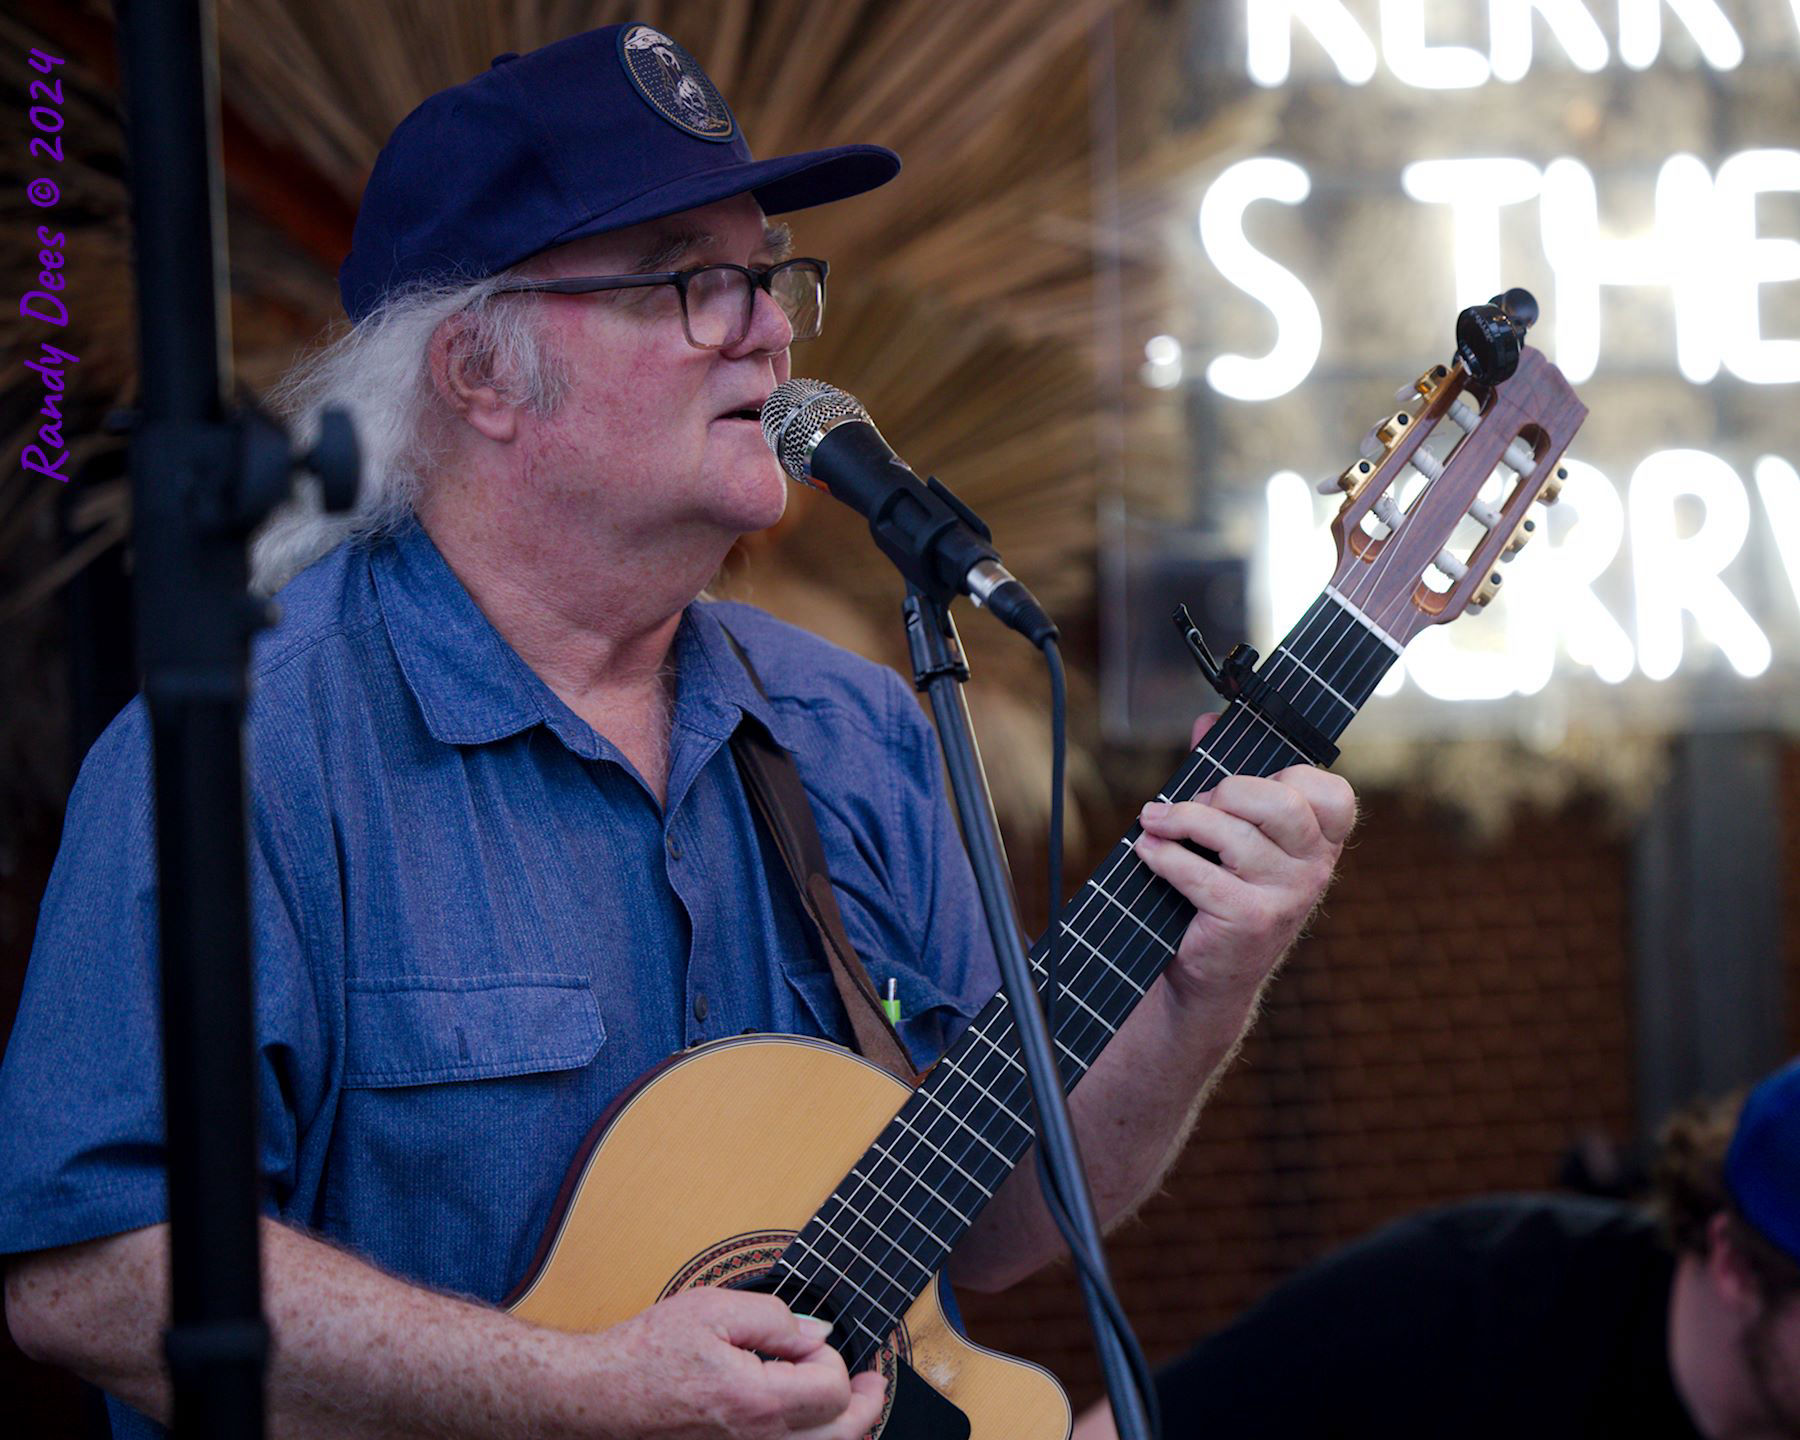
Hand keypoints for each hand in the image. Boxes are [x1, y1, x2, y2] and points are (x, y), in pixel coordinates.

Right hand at [560, 1287, 886, 1438]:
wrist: (599, 1397)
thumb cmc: (646, 1353)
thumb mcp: (712, 1309)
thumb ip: (774, 1317)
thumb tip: (815, 1334)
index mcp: (755, 1402)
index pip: (832, 1391)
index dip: (833, 1360)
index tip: (811, 1343)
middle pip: (840, 1438)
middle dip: (863, 1405)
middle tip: (875, 1383)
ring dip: (842, 1430)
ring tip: (852, 1405)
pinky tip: (811, 1426)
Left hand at [1131, 712, 1355, 1010]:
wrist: (1212, 974)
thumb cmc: (1224, 891)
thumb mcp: (1234, 834)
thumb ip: (1226, 776)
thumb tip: (1208, 721)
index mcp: (1322, 842)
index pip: (1332, 793)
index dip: (1290, 776)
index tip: (1247, 786)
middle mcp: (1315, 868)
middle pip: (1280, 803)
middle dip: (1227, 791)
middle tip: (1194, 803)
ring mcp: (1287, 897)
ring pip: (1234, 835)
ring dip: (1182, 820)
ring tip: (1153, 822)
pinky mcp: (1250, 920)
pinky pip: (1201, 874)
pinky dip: (1166, 857)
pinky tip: (1147, 851)